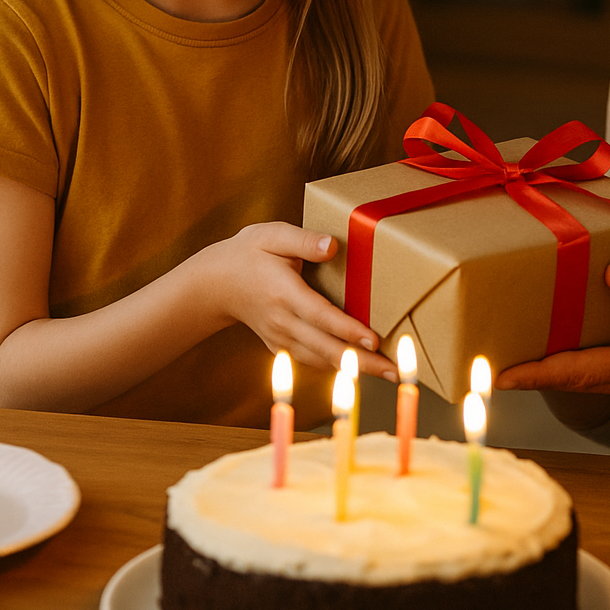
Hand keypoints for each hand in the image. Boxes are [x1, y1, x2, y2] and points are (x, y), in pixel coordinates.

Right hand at [190, 222, 396, 378]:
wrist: (214, 284)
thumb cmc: (247, 253)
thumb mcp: (271, 235)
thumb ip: (302, 240)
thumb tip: (332, 246)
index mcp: (283, 292)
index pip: (319, 315)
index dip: (346, 330)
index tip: (373, 340)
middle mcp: (282, 321)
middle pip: (326, 347)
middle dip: (362, 362)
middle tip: (395, 372)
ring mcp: (280, 337)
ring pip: (321, 360)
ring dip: (354, 370)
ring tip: (387, 374)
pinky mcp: (280, 346)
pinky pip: (311, 360)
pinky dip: (335, 368)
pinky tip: (359, 371)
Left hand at [496, 263, 609, 405]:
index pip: (579, 371)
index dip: (536, 373)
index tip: (500, 374)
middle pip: (569, 380)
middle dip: (526, 373)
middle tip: (484, 363)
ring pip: (580, 378)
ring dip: (545, 369)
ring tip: (506, 351)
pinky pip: (595, 371)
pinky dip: (568, 363)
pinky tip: (554, 342)